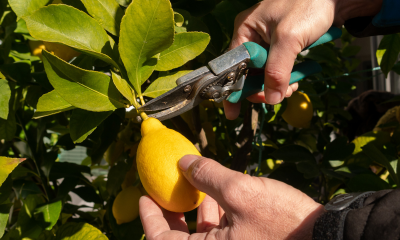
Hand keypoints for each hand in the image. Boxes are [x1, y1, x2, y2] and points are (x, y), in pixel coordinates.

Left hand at [140, 155, 324, 239]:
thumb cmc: (284, 222)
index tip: (143, 196)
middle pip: (180, 236)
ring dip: (193, 208)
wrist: (327, 238)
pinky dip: (214, 212)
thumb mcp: (242, 192)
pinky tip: (216, 191)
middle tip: (164, 188)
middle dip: (171, 211)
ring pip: (201, 232)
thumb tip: (182, 162)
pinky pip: (220, 232)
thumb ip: (208, 176)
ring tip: (189, 182)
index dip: (150, 218)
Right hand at [224, 0, 382, 119]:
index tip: (233, 112)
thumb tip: (271, 100)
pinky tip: (294, 82)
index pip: (231, 65)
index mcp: (245, 31)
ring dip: (275, 86)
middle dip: (260, 89)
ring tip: (290, 89)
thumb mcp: (289, 38)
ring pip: (263, 74)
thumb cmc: (308, 6)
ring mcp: (267, 43)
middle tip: (276, 97)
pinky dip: (284, 79)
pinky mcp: (282, 48)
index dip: (232, 89)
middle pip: (247, 73)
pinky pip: (276, 69)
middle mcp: (252, 38)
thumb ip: (277, 70)